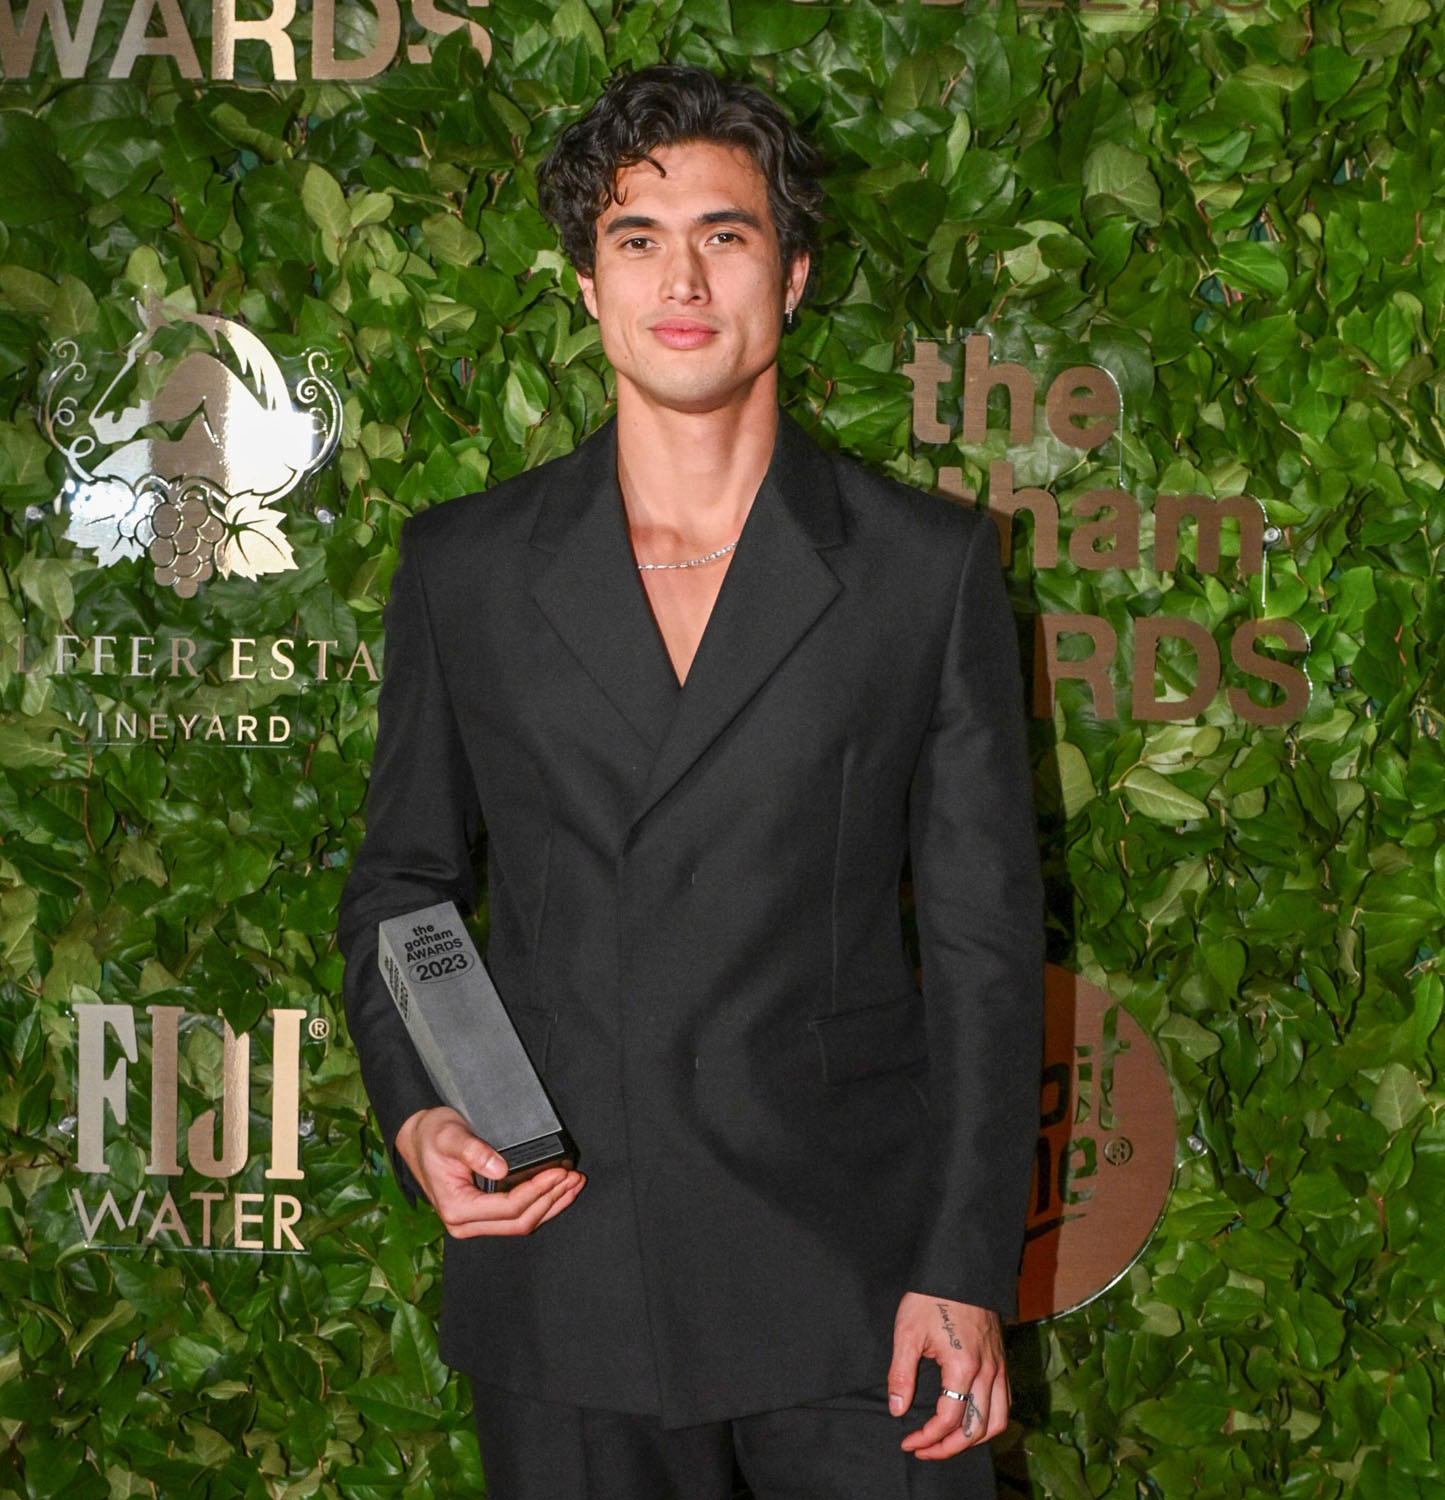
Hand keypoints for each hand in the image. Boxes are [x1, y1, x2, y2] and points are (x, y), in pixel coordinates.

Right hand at [394, 1105, 584, 1237]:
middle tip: (574, 1179)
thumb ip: (472, 1150)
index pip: (508, 1207)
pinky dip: (541, 1204)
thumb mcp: (448, 1136)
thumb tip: (500, 1168)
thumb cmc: (431, 1135)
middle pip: (519, 1222)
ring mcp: (475, 1222)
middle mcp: (465, 1223)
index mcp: (457, 1209)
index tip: (558, 1173)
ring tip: (574, 1185)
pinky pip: (516, 1217)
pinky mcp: (484, 1214)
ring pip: (522, 1223)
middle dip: (551, 1200)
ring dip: (551, 1205)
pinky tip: (558, 1192)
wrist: (417, 1138)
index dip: (537, 1191)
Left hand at [888, 1292, 1007, 1460]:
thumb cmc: (931, 1297)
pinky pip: (1004, 1403)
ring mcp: (998, 1367)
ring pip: (997, 1421)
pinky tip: (970, 1420)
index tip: (909, 1442)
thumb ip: (901, 1375)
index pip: (948, 1419)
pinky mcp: (1001, 1360)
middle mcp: (987, 1371)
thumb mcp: (907, 1332)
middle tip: (924, 1449)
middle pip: (976, 1429)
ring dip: (973, 1440)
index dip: (927, 1438)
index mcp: (962, 1366)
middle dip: (949, 1448)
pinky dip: (989, 1421)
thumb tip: (898, 1410)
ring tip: (947, 1443)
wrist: (959, 1268)